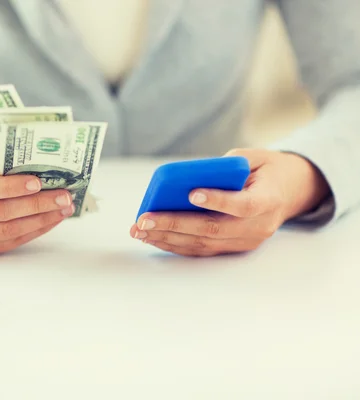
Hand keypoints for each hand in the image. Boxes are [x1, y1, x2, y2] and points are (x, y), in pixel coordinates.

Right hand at [0, 161, 73, 254]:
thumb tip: (41, 158)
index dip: (10, 187)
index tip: (37, 182)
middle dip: (35, 204)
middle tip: (63, 195)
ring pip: (7, 230)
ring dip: (41, 219)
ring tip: (63, 207)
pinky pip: (11, 242)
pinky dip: (36, 230)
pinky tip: (52, 219)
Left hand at [130, 148, 330, 256]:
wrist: (291, 192)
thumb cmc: (267, 170)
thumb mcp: (255, 158)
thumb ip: (227, 166)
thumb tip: (189, 177)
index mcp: (268, 201)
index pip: (242, 205)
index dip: (217, 201)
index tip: (190, 194)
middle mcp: (258, 227)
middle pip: (212, 229)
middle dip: (174, 225)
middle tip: (144, 220)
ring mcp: (246, 241)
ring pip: (203, 243)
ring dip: (167, 238)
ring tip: (139, 230)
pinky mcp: (234, 248)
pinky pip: (201, 249)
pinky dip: (175, 244)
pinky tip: (152, 236)